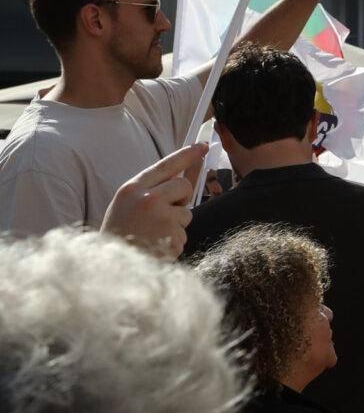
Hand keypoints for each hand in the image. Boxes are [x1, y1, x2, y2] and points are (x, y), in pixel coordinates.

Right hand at [101, 144, 204, 258]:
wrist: (110, 266)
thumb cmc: (120, 234)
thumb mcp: (127, 205)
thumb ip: (151, 189)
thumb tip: (181, 174)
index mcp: (132, 189)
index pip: (165, 165)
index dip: (187, 154)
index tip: (203, 145)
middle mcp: (147, 199)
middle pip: (183, 186)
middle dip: (181, 198)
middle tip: (162, 215)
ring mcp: (161, 216)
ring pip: (186, 211)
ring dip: (176, 224)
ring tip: (153, 234)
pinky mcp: (172, 234)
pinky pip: (184, 232)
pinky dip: (174, 241)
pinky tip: (157, 246)